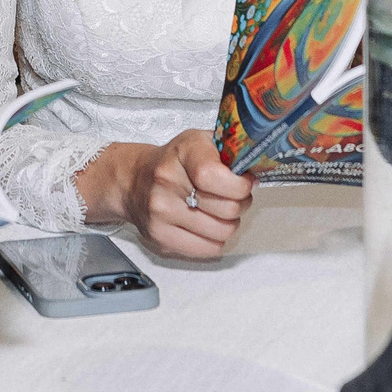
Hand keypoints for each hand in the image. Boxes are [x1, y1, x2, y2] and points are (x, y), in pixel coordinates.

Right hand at [84, 130, 252, 259]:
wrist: (133, 180)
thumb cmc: (175, 162)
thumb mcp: (201, 142)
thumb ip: (229, 152)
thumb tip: (257, 173)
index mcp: (183, 152)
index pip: (213, 175)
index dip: (239, 184)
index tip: (245, 183)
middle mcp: (167, 181)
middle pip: (226, 208)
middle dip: (240, 204)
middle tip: (234, 197)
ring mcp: (161, 212)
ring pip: (222, 232)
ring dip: (229, 223)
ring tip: (219, 211)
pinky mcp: (160, 237)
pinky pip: (208, 249)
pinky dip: (215, 240)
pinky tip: (207, 225)